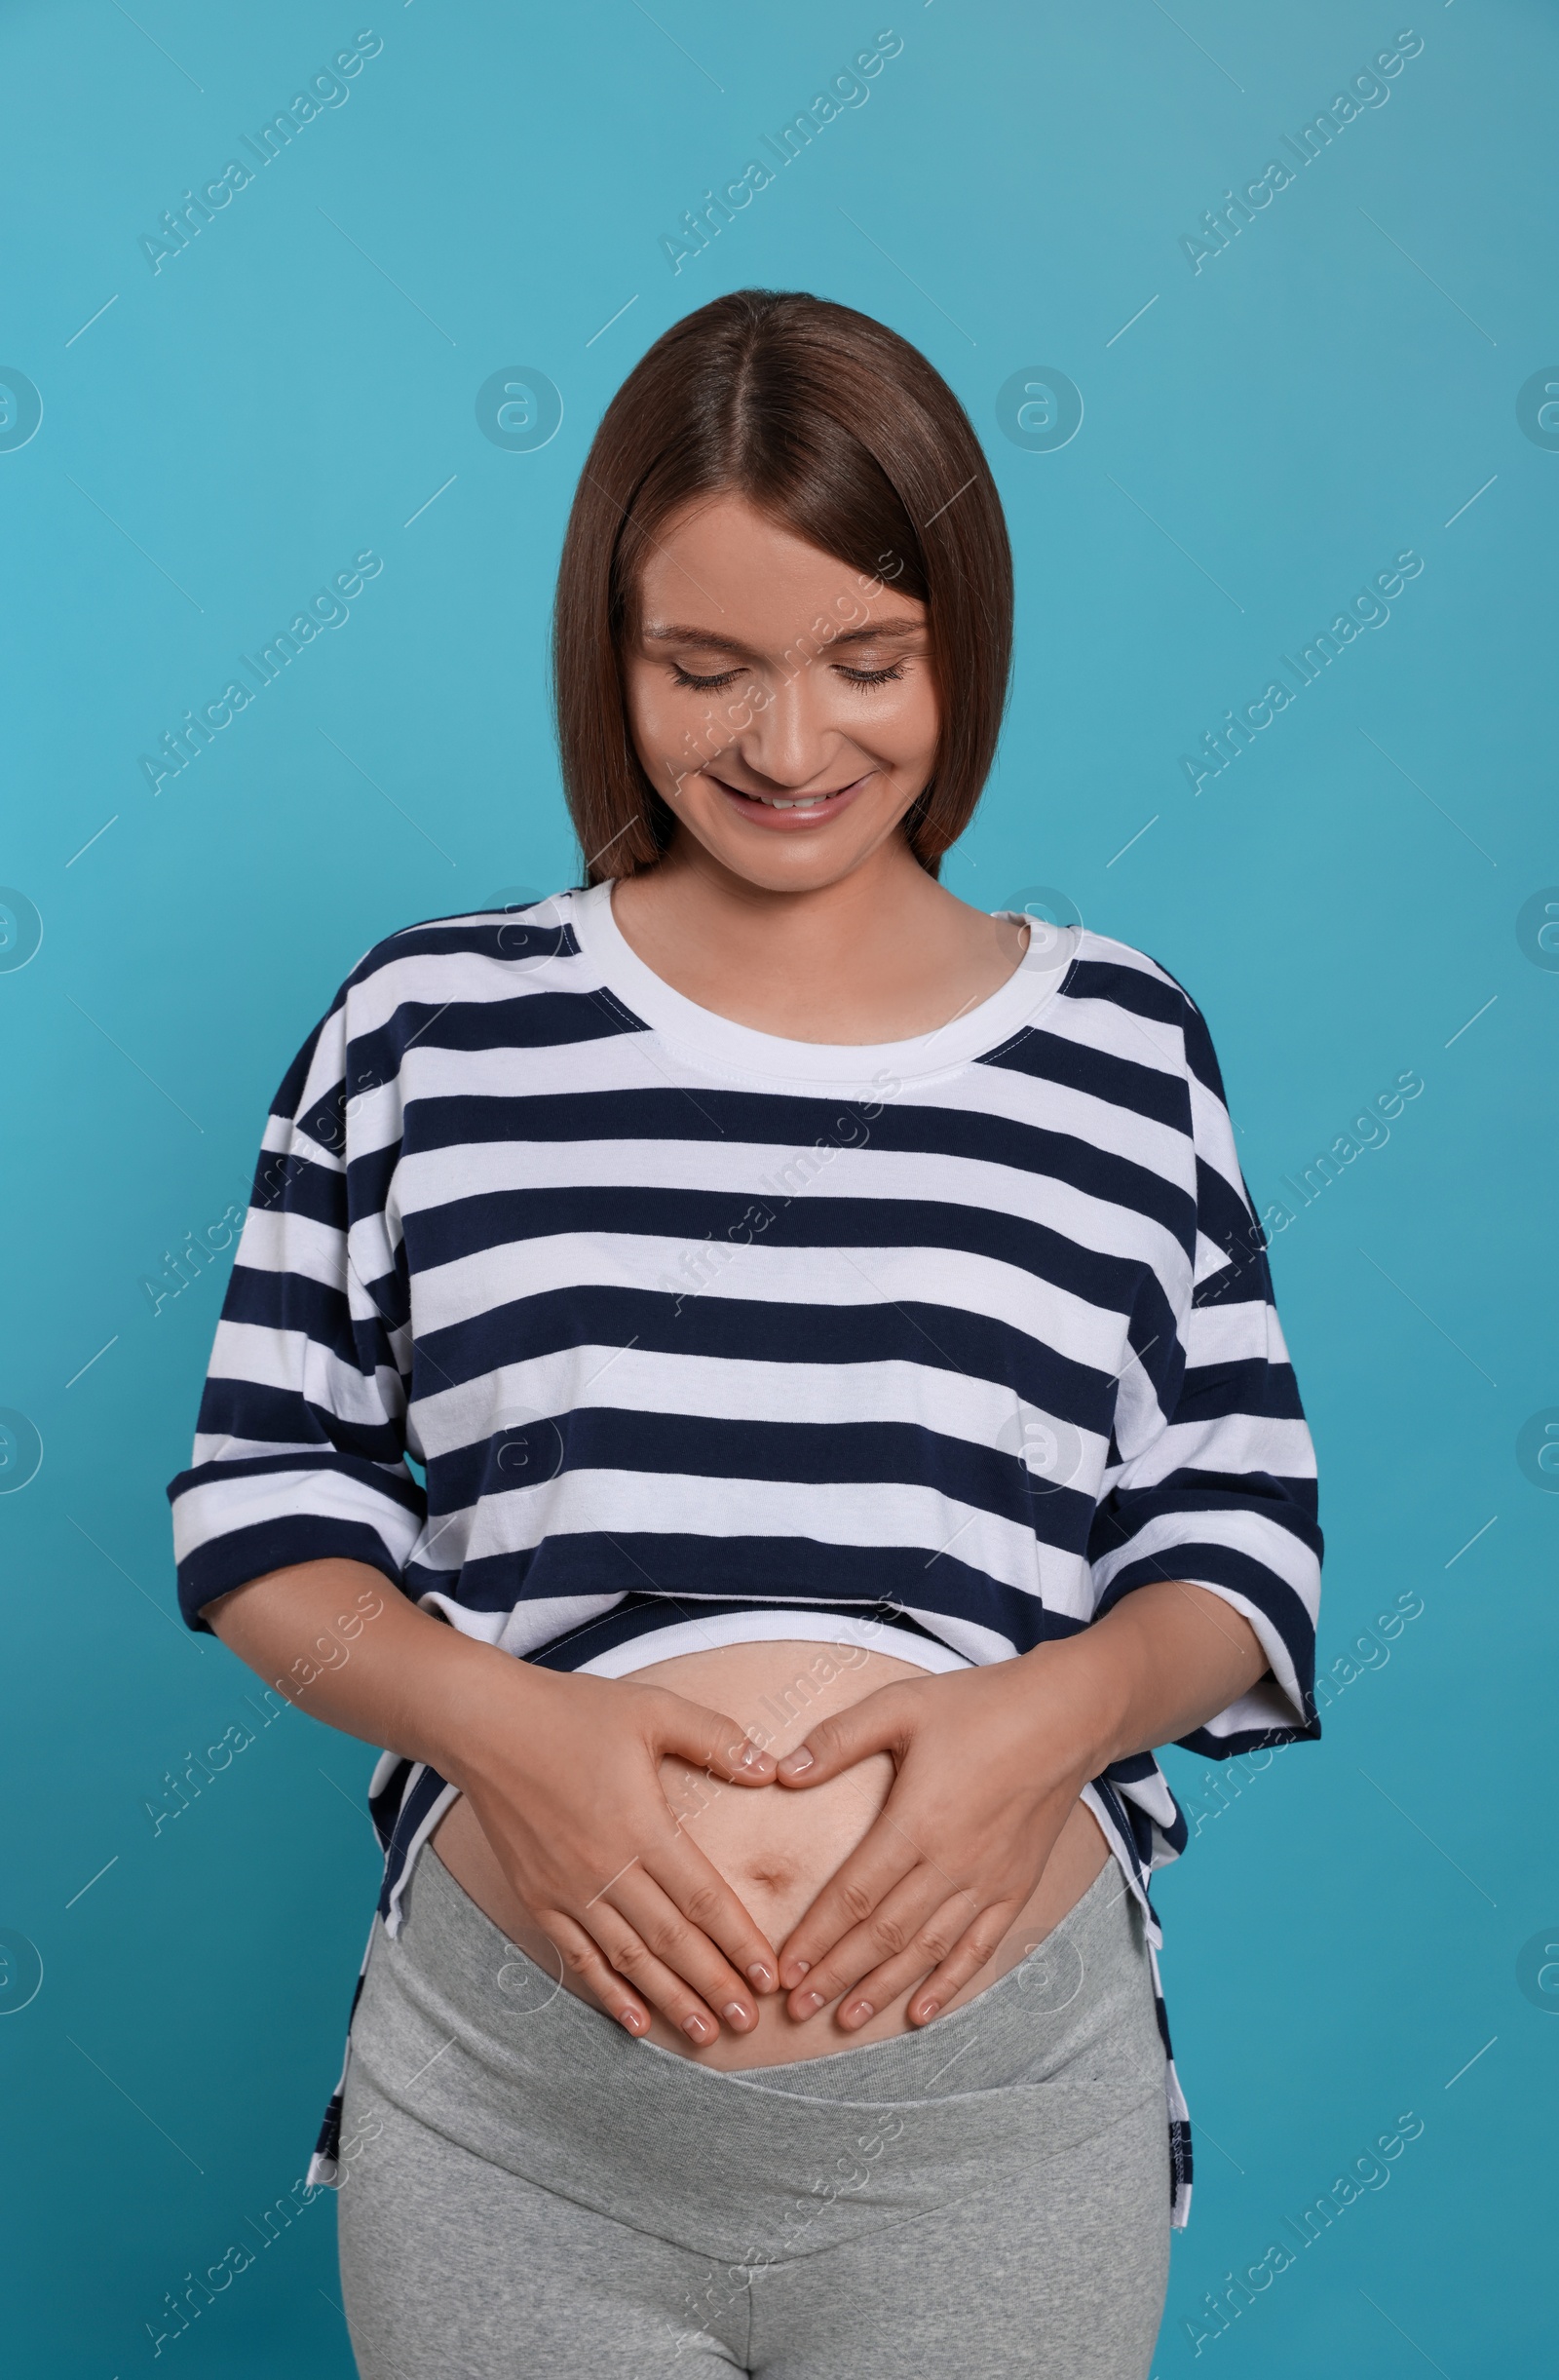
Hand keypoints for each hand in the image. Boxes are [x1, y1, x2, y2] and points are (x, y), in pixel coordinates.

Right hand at [449, 1662, 781, 2045]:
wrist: (484, 1725)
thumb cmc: (571, 1712)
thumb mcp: (653, 1710)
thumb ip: (716, 1739)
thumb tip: (771, 1769)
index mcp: (642, 1826)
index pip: (703, 1898)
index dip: (739, 1941)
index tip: (769, 1976)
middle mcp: (607, 1869)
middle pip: (672, 1941)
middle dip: (715, 1984)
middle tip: (748, 2022)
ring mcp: (568, 1890)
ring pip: (630, 1959)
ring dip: (671, 2000)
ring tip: (706, 2034)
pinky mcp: (537, 1898)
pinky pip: (579, 1957)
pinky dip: (609, 1993)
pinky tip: (635, 2020)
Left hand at [771, 1648, 1106, 2029]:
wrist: (1066, 1717)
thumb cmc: (979, 1706)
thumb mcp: (901, 1706)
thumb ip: (839, 1739)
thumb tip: (781, 1771)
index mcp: (916, 1821)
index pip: (853, 1895)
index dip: (816, 1937)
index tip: (784, 1969)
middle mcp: (951, 1863)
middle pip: (883, 1934)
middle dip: (837, 1975)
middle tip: (798, 2007)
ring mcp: (987, 1881)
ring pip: (926, 1950)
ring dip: (883, 1989)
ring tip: (846, 2021)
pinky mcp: (1015, 1888)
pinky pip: (978, 1948)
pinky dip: (949, 1983)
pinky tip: (922, 2011)